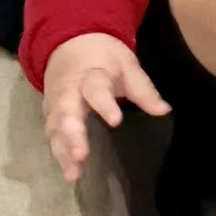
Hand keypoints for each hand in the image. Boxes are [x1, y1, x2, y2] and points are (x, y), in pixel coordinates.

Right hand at [41, 32, 168, 182]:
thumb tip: (164, 111)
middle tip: (81, 155)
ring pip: (56, 128)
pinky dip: (59, 154)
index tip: (115, 121)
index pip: (96, 89)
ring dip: (63, 151)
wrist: (68, 42)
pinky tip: (69, 173)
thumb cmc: (102, 57)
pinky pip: (52, 135)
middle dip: (73, 135)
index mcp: (90, 75)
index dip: (104, 104)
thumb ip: (143, 90)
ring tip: (73, 173)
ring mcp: (56, 104)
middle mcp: (69, 91)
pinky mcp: (51, 115)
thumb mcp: (126, 65)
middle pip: (67, 112)